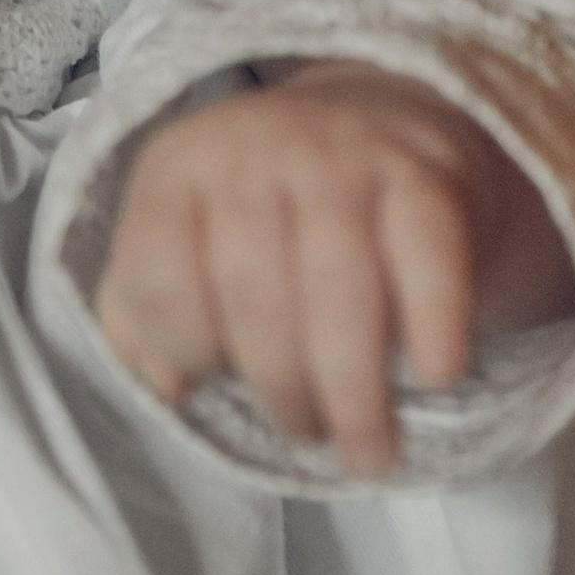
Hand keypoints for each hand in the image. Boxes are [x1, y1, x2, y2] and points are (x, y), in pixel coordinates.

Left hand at [95, 61, 574, 477]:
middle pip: (254, 292)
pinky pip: (429, 261)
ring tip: (369, 449)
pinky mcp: (424, 174)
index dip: (185, 348)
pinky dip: (434, 329)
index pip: (159, 274)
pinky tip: (434, 378)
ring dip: (354, 391)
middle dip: (281, 389)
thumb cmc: (267, 216)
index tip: (214, 380)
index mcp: (180, 166)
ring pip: (339, 285)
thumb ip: (140, 315)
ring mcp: (346, 154)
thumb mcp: (182, 243)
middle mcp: (258, 147)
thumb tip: (165, 382)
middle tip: (307, 433)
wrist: (382, 125)